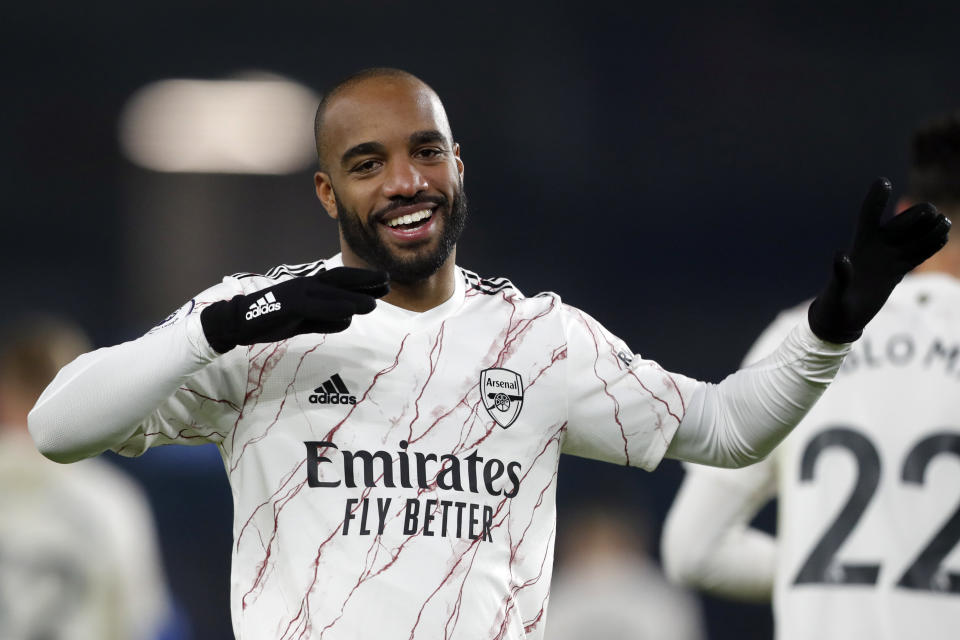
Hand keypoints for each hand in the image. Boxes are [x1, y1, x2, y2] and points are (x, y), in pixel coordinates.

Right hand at [200, 267, 389, 352]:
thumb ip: (325, 319)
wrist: (240, 322)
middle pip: (341, 279)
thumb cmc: (273, 319)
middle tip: (388, 281)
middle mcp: (307, 285)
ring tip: (375, 302)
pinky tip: (351, 312)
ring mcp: (299, 293)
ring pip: (332, 293)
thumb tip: (347, 319)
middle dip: (365, 280)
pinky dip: (335, 308)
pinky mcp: (290, 305)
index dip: (364, 280)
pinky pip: (317, 306)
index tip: (385, 282)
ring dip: (355, 297)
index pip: (342, 280)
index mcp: (311, 286)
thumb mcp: (304, 321)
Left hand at [808, 178, 950, 342]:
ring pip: (913, 236)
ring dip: (928, 229)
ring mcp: (888, 257)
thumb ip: (839, 276)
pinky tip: (943, 237)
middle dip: (915, 216)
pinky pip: (917, 253)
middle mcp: (876, 247)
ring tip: (943, 223)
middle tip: (930, 213)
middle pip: (899, 223)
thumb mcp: (834, 293)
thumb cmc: (834, 306)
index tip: (883, 181)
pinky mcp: (898, 270)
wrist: (842, 319)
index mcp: (858, 246)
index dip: (875, 199)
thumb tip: (840, 256)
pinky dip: (930, 246)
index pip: (868, 216)